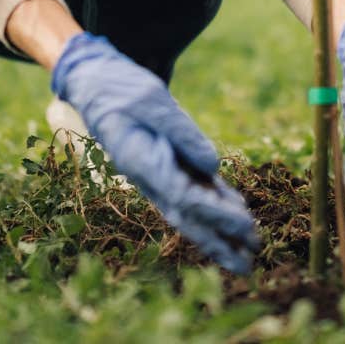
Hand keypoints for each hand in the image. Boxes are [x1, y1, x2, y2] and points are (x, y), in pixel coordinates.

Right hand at [51, 33, 258, 272]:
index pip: (182, 196)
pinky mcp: (163, 163)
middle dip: (217, 239)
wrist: (96, 83)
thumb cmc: (122, 90)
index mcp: (141, 162)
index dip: (214, 212)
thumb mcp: (153, 101)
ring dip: (217, 228)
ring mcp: (155, 172)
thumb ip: (182, 133)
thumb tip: (213, 166)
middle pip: (187, 215)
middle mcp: (148, 176)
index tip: (243, 223)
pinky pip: (191, 186)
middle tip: (248, 262)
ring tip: (246, 247)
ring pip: (190, 208)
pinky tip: (235, 208)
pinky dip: (213, 199)